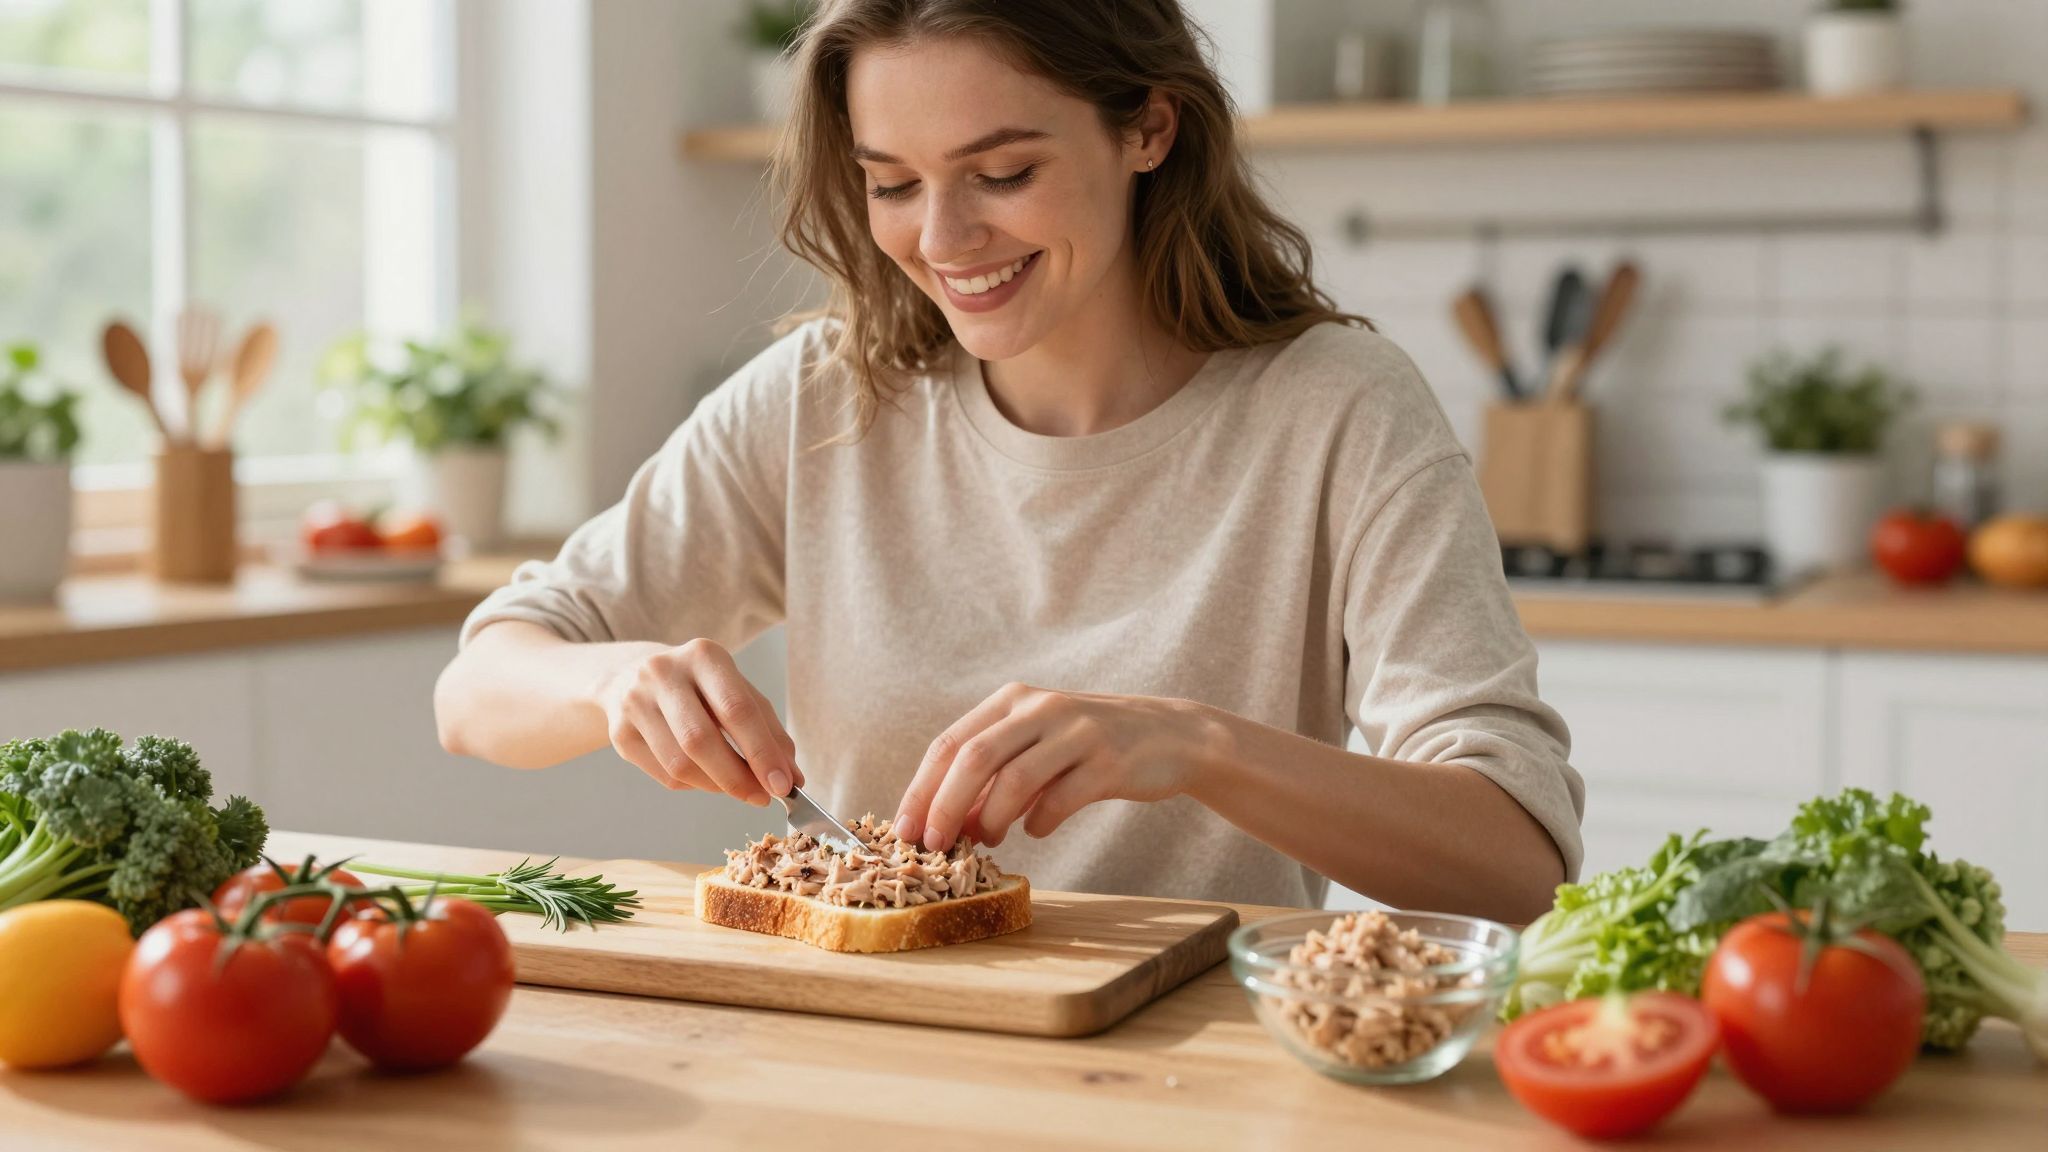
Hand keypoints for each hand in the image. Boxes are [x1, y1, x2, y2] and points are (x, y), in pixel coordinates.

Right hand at [592, 638, 800, 804]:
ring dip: (717, 786)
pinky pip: (664, 775)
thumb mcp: (737, 693)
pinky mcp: (619, 732)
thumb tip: (792, 777)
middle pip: (701, 740)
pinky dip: (694, 785)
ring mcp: (635, 702)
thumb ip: (768, 731)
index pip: (737, 709)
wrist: (632, 676)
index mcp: (704, 656)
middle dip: (738, 777)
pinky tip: (707, 778)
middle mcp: (663, 673)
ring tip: (738, 789)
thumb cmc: (700, 688)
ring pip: (680, 764)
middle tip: (762, 797)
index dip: (762, 752)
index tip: (784, 784)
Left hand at [892, 683, 1219, 850]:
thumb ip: (993, 777)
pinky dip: (1040, 823)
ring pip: (1014, 780)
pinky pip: (1061, 800)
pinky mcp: (1109, 761)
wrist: (1170, 737)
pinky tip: (1038, 830)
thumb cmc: (1088, 747)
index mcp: (1012, 701)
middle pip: (974, 758)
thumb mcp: (1036, 746)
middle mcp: (1041, 708)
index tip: (904, 829)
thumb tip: (949, 823)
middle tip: (935, 846)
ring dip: (992, 820)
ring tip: (989, 840)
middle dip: (945, 807)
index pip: (950, 743)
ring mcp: (1077, 732)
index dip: (921, 789)